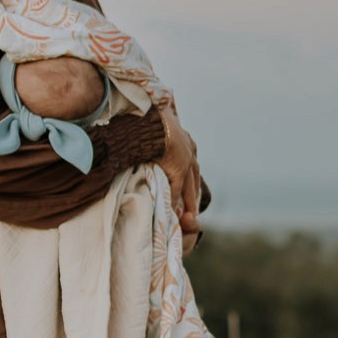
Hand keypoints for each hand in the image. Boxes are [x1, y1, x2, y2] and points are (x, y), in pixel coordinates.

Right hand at [159, 106, 201, 235]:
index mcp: (187, 143)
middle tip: (192, 215)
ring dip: (187, 205)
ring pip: (189, 189)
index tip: (189, 195)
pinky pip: (177, 190)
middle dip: (193, 198)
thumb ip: (155, 141)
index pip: (192, 168)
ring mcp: (187, 161)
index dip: (190, 183)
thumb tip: (143, 146)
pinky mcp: (179, 168)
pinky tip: (172, 213)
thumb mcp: (156, 130)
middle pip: (194, 181)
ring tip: (186, 220)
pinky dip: (174, 202)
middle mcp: (190, 152)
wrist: (150, 117)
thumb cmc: (148, 120)